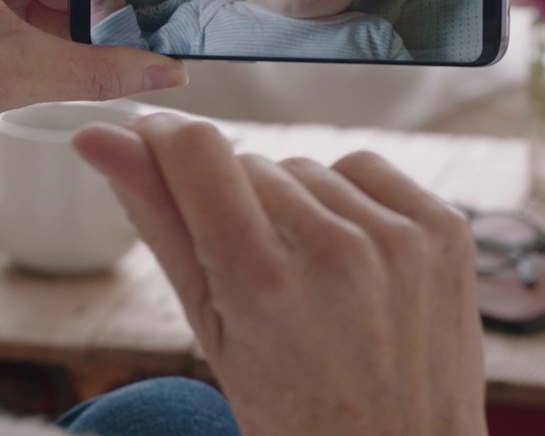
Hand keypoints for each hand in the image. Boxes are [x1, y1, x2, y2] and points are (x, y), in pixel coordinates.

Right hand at [73, 113, 486, 435]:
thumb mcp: (208, 328)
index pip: (195, 149)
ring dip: (292, 206)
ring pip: (303, 167)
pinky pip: (363, 168)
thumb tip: (99, 139)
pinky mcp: (445, 227)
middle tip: (254, 279)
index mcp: (261, 281)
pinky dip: (346, 201)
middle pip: (247, 162)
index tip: (146, 143)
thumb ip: (156, 222)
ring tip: (309, 281)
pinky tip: (351, 259)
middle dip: (233, 203)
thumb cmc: (291, 409)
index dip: (159, 137)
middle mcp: (334, 250)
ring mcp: (398, 237)